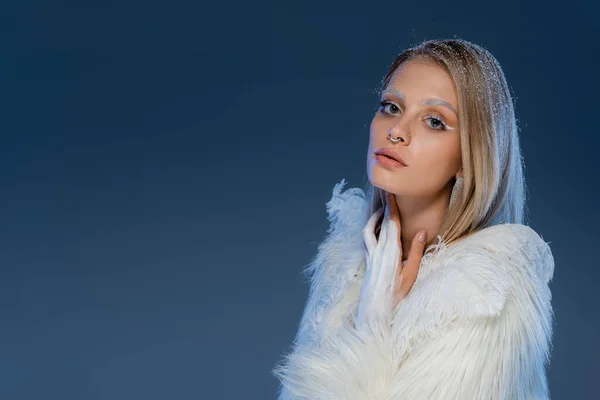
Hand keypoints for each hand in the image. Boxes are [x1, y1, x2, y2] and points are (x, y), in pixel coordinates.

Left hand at [355, 192, 427, 330]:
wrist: (375, 311)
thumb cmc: (396, 296)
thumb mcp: (411, 275)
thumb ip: (416, 252)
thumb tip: (423, 232)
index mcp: (391, 252)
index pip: (392, 223)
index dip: (392, 207)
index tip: (392, 192)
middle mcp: (378, 251)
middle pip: (381, 222)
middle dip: (384, 206)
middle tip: (386, 191)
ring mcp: (371, 255)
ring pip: (369, 229)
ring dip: (374, 216)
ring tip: (381, 207)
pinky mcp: (367, 261)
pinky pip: (366, 239)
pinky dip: (370, 228)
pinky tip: (374, 226)